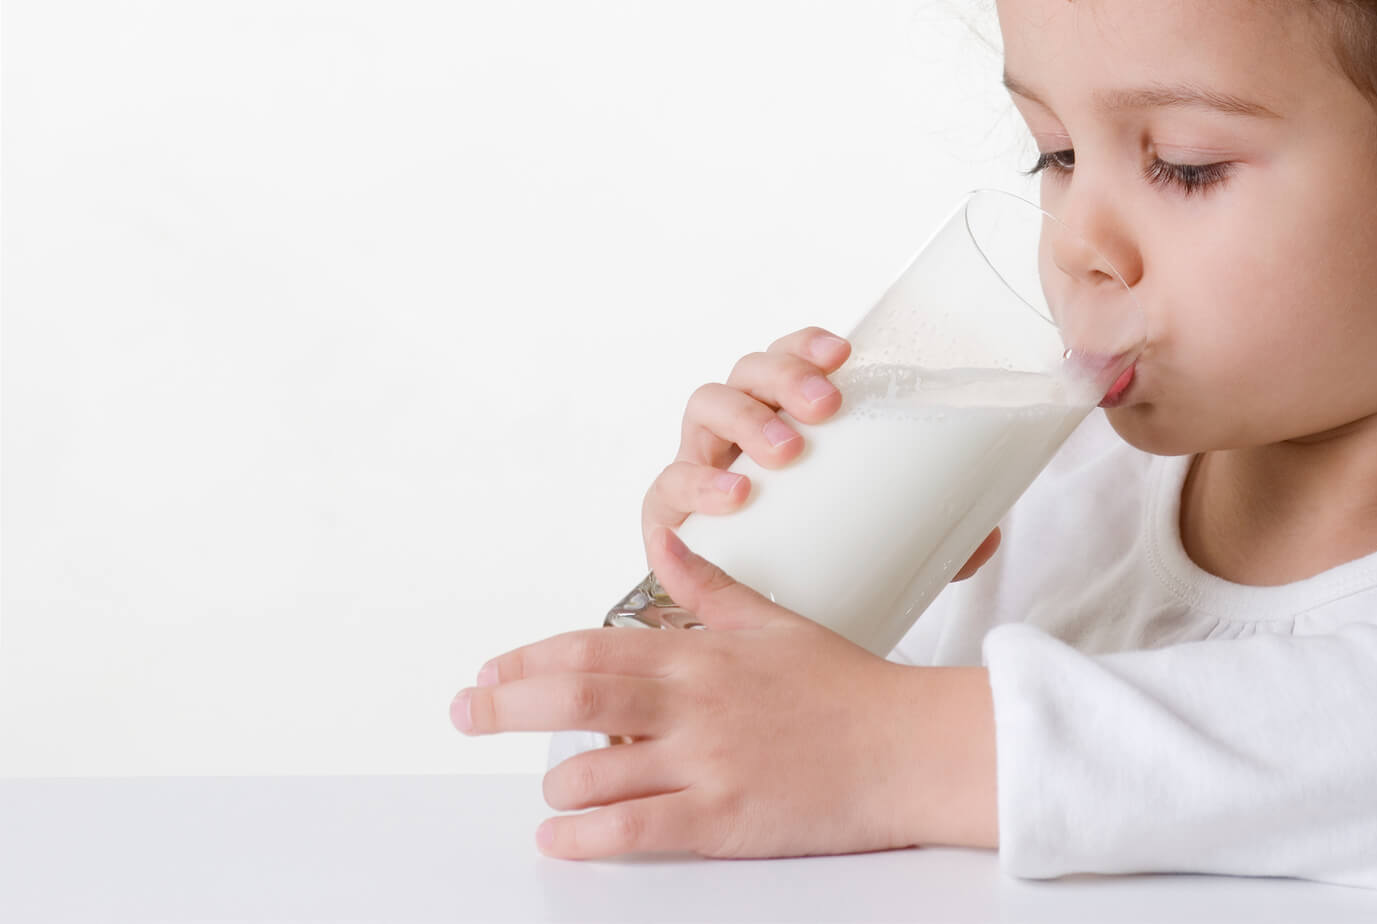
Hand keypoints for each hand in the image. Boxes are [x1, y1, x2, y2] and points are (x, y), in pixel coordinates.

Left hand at [456, 527, 927, 859]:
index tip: (491, 670)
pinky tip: (561, 837)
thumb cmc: (848, 689)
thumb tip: (665, 541)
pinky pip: (629, 831)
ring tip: (553, 790)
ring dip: (557, 783)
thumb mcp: (774, 623)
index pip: (591, 648)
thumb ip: (707, 588)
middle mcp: (692, 704)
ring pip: (591, 772)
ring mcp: (704, 762)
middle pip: (572, 697)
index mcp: (700, 655)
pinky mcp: (719, 818)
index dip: (528, 659)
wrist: (907, 748)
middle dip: (504, 705)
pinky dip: (581, 837)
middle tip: (466, 712)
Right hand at [643, 324, 1001, 581]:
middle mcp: (738, 428)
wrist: (757, 617)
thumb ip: (935, 538)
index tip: (843, 355)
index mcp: (784, 416)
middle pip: (748, 371)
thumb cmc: (816, 554)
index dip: (808, 345)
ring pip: (705, 407)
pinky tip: (732, 496)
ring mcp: (700, 463)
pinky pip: (668, 485)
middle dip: (784, 377)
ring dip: (745, 419)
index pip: (789, 356)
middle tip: (825, 409)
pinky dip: (695, 483)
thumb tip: (986, 538)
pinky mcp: (671, 514)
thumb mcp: (880, 539)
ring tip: (784, 453)